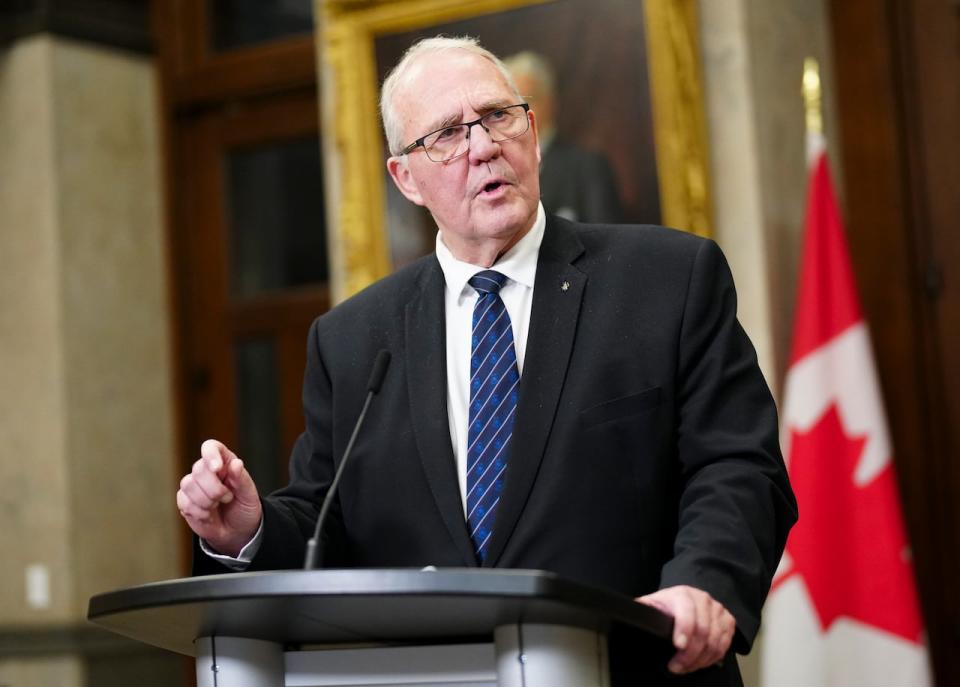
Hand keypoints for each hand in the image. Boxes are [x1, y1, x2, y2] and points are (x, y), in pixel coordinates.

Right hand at [176, 439, 261, 556]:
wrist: (236, 532)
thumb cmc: (244, 508)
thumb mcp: (249, 495)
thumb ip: (242, 479)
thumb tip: (236, 463)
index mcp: (224, 462)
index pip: (211, 447)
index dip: (211, 455)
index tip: (217, 468)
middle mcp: (206, 471)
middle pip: (198, 469)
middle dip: (214, 488)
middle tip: (227, 498)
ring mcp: (193, 485)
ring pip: (188, 484)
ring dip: (206, 501)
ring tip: (217, 506)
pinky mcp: (184, 500)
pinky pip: (184, 501)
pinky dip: (198, 511)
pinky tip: (208, 515)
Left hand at [636, 585, 734, 673]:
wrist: (688, 598)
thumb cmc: (668, 605)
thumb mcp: (653, 604)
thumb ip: (642, 609)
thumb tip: (626, 614)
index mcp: (683, 594)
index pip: (687, 611)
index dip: (684, 629)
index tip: (678, 646)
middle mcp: (703, 599)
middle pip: (702, 630)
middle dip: (689, 654)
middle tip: (676, 667)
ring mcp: (718, 610)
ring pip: (715, 640)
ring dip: (701, 660)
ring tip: (686, 667)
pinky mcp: (728, 620)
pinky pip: (724, 644)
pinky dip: (713, 657)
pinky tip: (700, 662)